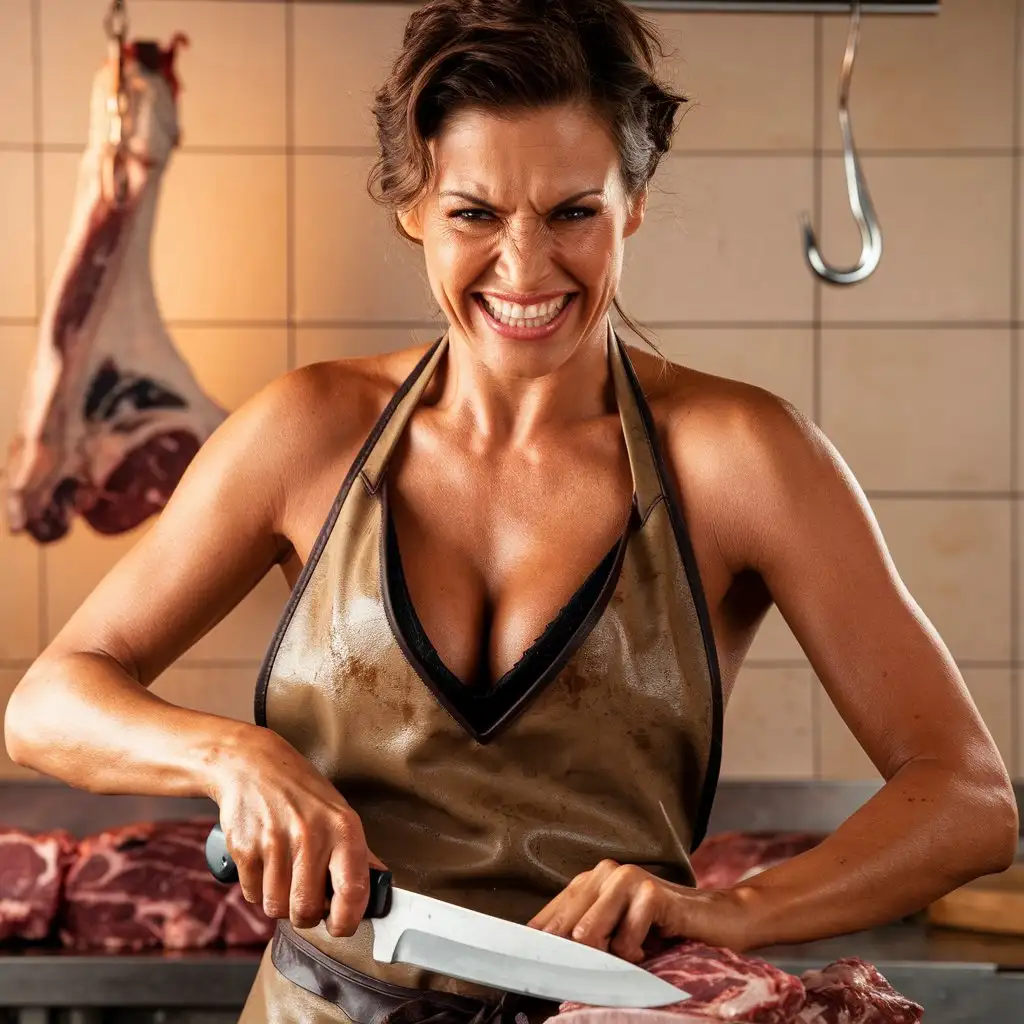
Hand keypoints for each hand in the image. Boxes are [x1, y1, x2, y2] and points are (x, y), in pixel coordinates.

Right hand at [206, 724, 387, 938]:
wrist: (253, 765)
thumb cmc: (301, 793)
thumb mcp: (338, 813)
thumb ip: (358, 854)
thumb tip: (381, 891)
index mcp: (343, 828)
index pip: (353, 891)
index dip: (347, 920)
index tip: (341, 925)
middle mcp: (311, 835)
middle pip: (307, 910)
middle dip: (306, 914)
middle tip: (305, 896)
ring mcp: (275, 842)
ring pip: (276, 908)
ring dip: (279, 901)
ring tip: (284, 873)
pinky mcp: (245, 848)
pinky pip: (252, 895)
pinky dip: (257, 888)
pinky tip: (265, 863)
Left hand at [527, 859, 756, 960]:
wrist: (717, 920)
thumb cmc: (664, 932)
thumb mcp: (616, 936)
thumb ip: (584, 939)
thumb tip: (545, 962)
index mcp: (590, 882)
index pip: (547, 919)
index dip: (540, 951)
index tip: (536, 977)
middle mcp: (604, 873)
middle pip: (563, 929)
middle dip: (574, 959)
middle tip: (598, 971)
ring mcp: (627, 879)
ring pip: (588, 934)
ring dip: (610, 958)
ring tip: (633, 953)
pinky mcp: (650, 893)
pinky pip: (624, 941)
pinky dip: (636, 956)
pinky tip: (653, 946)